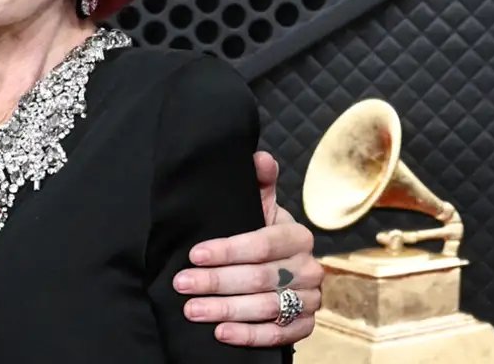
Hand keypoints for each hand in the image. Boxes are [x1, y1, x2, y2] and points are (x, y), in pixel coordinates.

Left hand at [172, 151, 322, 345]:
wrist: (283, 269)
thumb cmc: (260, 233)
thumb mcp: (258, 206)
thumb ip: (258, 182)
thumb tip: (259, 157)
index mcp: (298, 236)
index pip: (261, 244)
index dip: (227, 250)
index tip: (193, 255)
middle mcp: (309, 268)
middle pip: (260, 278)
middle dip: (216, 282)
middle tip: (182, 285)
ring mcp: (310, 299)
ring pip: (267, 308)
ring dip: (227, 311)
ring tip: (192, 310)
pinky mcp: (306, 325)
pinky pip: (280, 335)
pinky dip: (250, 335)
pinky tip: (222, 334)